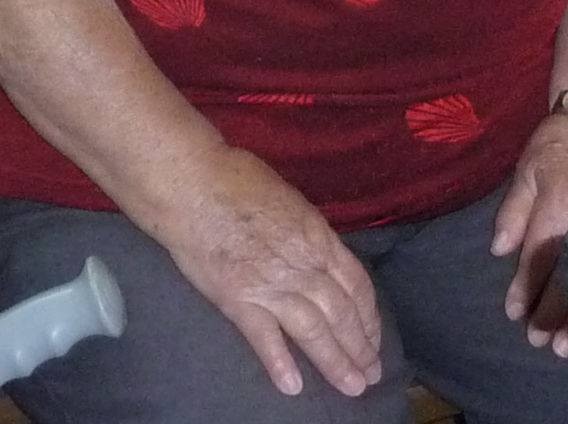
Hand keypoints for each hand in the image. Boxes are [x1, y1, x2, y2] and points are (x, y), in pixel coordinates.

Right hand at [154, 147, 381, 397]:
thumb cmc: (237, 179)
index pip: (357, 285)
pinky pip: (266, 338)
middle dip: (361, 348)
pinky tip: (293, 387)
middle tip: (371, 376)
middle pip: (342, 313)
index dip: (369, 317)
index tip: (374, 338)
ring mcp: (272, 284)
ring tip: (351, 387)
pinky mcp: (238, 299)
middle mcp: (303, 265)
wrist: (194, 183)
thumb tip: (320, 251)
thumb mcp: (291, 199)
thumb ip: (309, 232)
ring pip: (314, 331)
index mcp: (318, 237)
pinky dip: (280, 364)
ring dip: (336, 362)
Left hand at [491, 115, 567, 350]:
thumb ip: (514, 213)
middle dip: (553, 313)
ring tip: (566, 345)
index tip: (514, 312)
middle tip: (538, 341)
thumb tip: (500, 253)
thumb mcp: (526, 170)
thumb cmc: (558, 144)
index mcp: (563, 204)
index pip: (542, 257)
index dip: (526, 288)